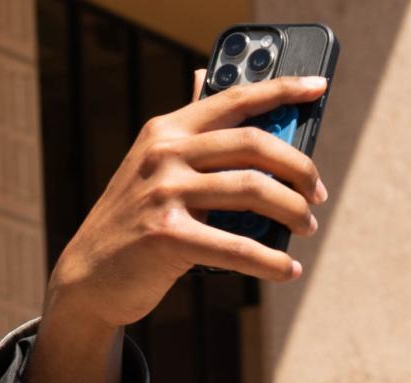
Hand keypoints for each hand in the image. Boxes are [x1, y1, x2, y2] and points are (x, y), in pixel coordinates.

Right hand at [46, 76, 327, 332]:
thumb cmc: (138, 221)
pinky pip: (238, 247)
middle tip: (319, 193)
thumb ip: (190, 133)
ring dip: (293, 212)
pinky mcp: (168, 237)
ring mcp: (165, 193)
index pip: (233, 99)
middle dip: (299, 168)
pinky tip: (288, 269)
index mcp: (168, 129)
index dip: (281, 91)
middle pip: (254, 145)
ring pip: (253, 190)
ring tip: (307, 227)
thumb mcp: (158, 167)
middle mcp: (166, 153)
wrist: (91, 274)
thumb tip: (210, 80)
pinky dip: (272, 261)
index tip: (319, 87)